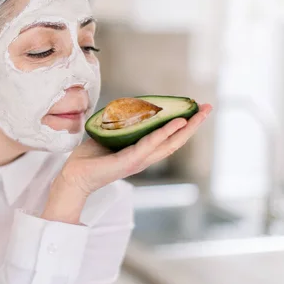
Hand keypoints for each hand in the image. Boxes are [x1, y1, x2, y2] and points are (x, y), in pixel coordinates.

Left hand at [57, 103, 212, 197]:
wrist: (74, 176)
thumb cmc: (90, 157)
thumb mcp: (110, 135)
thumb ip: (121, 125)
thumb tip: (125, 107)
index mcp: (142, 153)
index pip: (169, 138)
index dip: (184, 125)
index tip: (196, 110)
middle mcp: (145, 158)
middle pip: (176, 141)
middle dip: (194, 125)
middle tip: (209, 108)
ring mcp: (138, 161)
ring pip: (169, 143)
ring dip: (186, 128)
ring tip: (198, 114)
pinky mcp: (128, 162)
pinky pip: (149, 144)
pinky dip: (164, 133)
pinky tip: (176, 122)